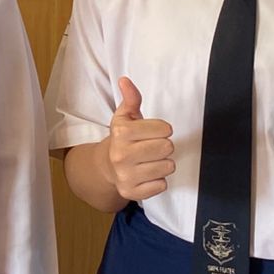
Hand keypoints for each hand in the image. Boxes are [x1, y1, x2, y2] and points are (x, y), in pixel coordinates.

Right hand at [106, 76, 174, 201]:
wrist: (106, 167)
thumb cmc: (122, 139)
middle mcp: (121, 155)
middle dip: (164, 146)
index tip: (154, 132)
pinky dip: (159, 181)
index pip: (164, 129)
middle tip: (152, 147)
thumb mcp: (125, 117)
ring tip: (150, 161)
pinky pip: (162, 185)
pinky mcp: (132, 192)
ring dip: (163, 164)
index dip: (163, 129)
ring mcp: (126, 175)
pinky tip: (148, 174)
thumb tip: (125, 80)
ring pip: (167, 167)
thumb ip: (131, 98)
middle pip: (167, 148)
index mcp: (121, 133)